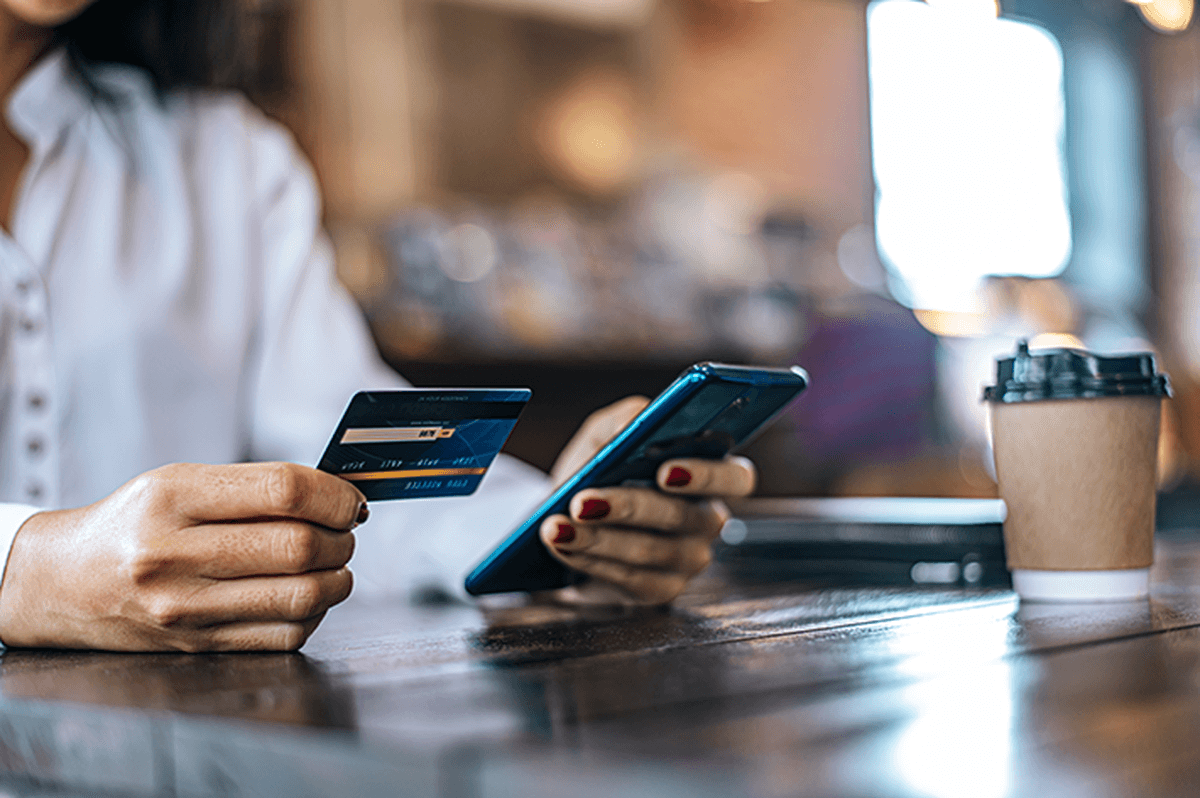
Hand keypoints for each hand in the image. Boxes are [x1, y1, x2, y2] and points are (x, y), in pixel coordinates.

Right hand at [0, 462, 365, 651]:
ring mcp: (184, 608)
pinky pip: (285, 635)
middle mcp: (174, 554)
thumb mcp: (179, 483)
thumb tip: (339, 497)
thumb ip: (255, 487)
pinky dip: (314, 613)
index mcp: (173, 497)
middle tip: (345, 531)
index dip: (335, 495)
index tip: (350, 500)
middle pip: (299, 546)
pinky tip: (306, 593)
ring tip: (333, 563)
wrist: (63, 582)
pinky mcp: (198, 646)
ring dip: (338, 578)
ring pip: (302, 596)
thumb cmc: (133, 524)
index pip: (284, 491)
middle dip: (342, 538)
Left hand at [540, 397, 756, 604]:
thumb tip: (639, 418)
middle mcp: (708, 519)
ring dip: (598, 538)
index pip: (736, 477)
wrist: (566, 513)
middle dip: (629, 507)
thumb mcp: (605, 434)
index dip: (707, 475)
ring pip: (651, 552)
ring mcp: (688, 559)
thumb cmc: (598, 468)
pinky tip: (562, 545)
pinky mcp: (660, 589)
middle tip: (583, 501)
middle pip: (685, 518)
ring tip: (555, 525)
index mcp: (710, 475)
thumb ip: (625, 418)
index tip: (663, 470)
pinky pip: (631, 579)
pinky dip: (591, 560)